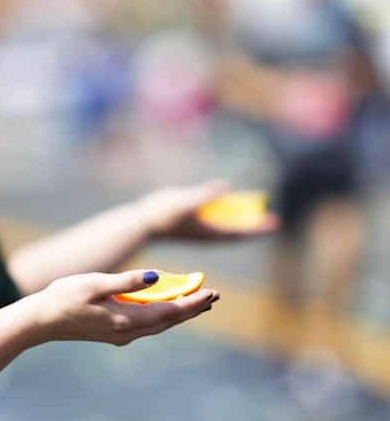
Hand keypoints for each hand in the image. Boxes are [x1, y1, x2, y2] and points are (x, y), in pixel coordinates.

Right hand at [32, 270, 219, 346]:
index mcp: (125, 319)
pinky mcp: (114, 333)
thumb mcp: (95, 283)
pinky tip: (166, 306)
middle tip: (214, 295)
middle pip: (169, 321)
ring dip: (180, 312)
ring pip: (159, 324)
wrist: (41, 321)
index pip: (169, 311)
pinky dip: (163, 315)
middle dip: (192, 308)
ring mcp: (120, 335)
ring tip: (198, 301)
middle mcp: (127, 332)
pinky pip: (147, 324)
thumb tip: (158, 276)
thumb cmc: (64, 297)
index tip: (212, 292)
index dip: (193, 302)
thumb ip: (127, 281)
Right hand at [137, 179, 279, 240]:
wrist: (144, 221)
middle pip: (237, 227)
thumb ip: (205, 195)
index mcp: (210, 232)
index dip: (258, 227)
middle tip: (273, 220)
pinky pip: (213, 212)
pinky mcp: (191, 215)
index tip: (275, 223)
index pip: (240, 231)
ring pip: (225, 220)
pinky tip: (228, 197)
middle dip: (253, 223)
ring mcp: (200, 223)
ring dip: (240, 214)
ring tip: (255, 208)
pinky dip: (224, 207)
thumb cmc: (164, 215)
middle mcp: (208, 230)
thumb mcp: (186, 203)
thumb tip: (225, 187)